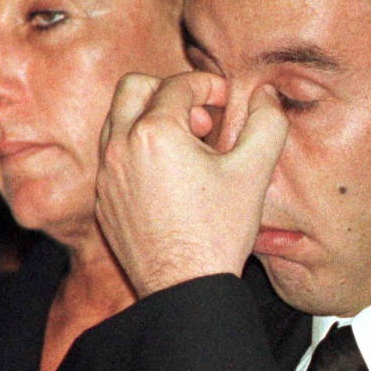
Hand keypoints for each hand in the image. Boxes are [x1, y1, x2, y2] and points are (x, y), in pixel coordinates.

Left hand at [96, 70, 288, 296]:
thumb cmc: (217, 232)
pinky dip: (140, 150)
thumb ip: (266, 123)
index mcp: (154, 133)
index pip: (178, 84)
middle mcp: (120, 147)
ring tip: (189, 148)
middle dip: (170, 91)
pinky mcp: (104, 199)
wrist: (184, 286)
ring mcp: (107, 175)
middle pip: (134, 88)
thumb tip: (265, 96)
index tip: (225, 100)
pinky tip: (172, 177)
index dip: (208, 85)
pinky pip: (115, 156)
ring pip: (119, 120)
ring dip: (152, 119)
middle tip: (200, 119)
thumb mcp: (254, 172)